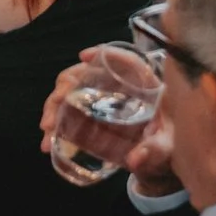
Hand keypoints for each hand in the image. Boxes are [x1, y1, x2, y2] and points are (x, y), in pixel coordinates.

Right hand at [37, 46, 177, 193]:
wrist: (161, 160)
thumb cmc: (169, 145)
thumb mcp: (167, 148)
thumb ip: (155, 152)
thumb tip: (135, 159)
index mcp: (144, 84)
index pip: (126, 60)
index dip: (105, 54)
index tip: (84, 56)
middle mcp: (118, 85)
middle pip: (87, 73)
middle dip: (65, 88)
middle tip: (56, 107)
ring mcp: (102, 97)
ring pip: (72, 89)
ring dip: (54, 105)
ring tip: (47, 128)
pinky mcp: (92, 111)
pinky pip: (69, 108)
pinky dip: (56, 120)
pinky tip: (49, 139)